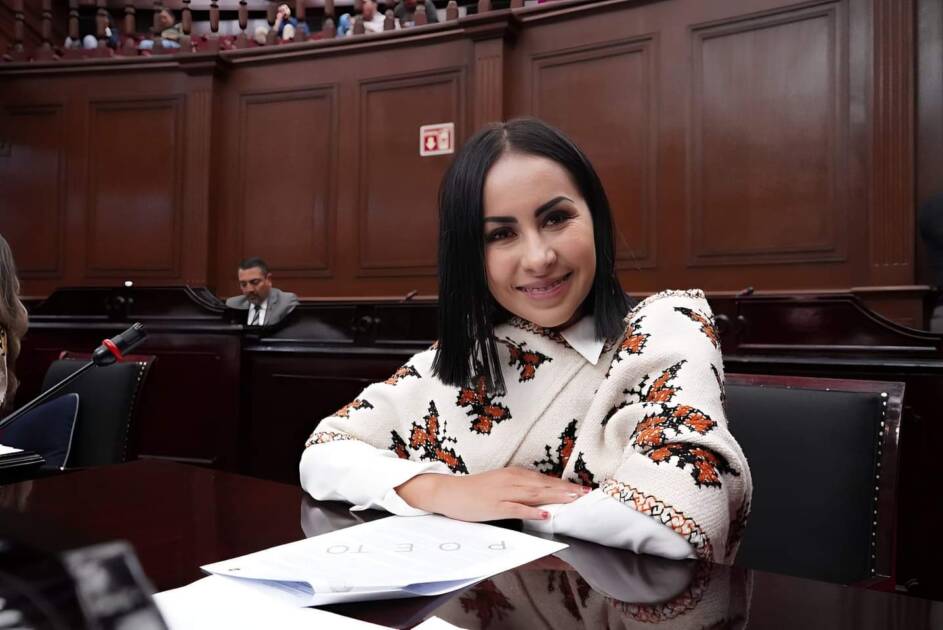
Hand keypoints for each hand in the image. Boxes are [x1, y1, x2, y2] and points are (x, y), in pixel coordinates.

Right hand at [396, 467, 589, 521]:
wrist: (449, 492)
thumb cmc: (475, 491)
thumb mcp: (500, 485)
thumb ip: (520, 489)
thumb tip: (541, 496)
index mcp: (514, 474)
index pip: (544, 479)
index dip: (564, 484)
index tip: (583, 489)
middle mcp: (511, 480)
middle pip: (544, 484)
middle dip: (567, 489)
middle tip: (587, 494)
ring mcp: (503, 493)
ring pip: (534, 493)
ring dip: (556, 496)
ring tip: (574, 500)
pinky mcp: (494, 506)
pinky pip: (516, 508)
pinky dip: (532, 511)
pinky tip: (545, 514)